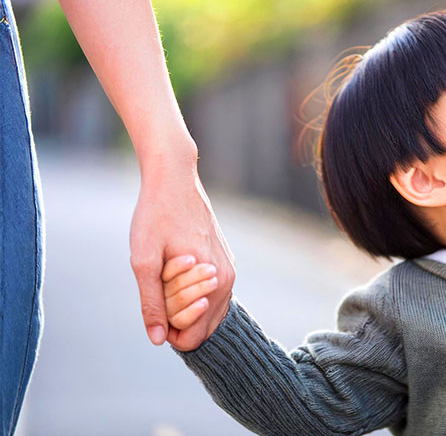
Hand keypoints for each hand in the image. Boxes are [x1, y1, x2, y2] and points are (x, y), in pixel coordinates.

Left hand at [130, 155, 235, 351]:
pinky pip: (209, 293)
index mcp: (213, 284)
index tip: (152, 297)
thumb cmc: (156, 216)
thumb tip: (158, 339)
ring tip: (166, 271)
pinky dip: (190, 289)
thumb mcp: (144, 260)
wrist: (175, 179)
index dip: (164, 328)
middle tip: (158, 280)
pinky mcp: (224, 261)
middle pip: (200, 327)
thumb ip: (152, 302)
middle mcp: (227, 281)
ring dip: (182, 302)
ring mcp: (228, 271)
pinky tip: (176, 263)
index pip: (191, 337)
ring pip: (205, 310)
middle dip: (174, 316)